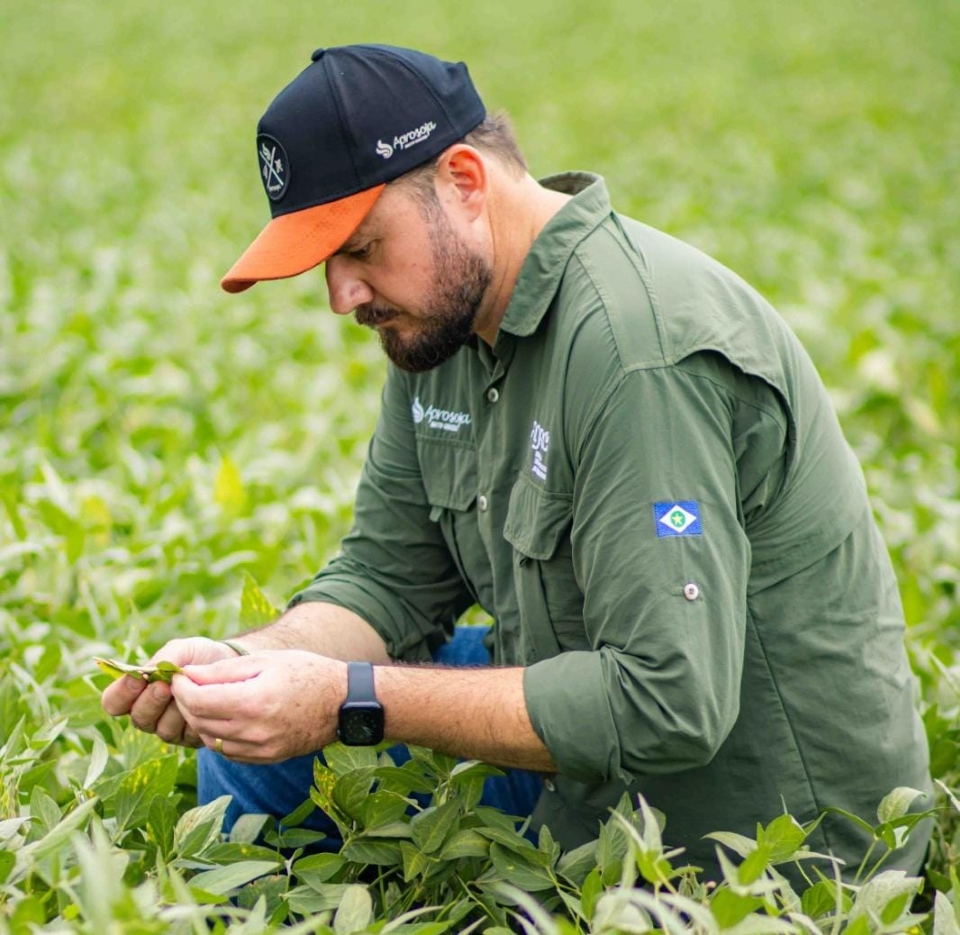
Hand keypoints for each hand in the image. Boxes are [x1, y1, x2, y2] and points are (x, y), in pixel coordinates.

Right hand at [101, 638, 237, 746]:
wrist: (232, 667)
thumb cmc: (199, 657)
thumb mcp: (184, 648)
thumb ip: (165, 656)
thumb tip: (149, 671)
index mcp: (138, 692)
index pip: (113, 702)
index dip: (122, 693)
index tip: (138, 678)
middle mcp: (149, 714)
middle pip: (138, 718)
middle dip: (151, 701)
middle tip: (166, 686)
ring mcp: (169, 728)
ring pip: (162, 729)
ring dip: (176, 710)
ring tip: (191, 692)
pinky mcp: (189, 739)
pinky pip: (186, 736)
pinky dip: (195, 719)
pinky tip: (205, 704)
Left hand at [172, 651, 346, 763]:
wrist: (343, 702)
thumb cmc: (306, 672)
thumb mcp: (266, 661)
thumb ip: (223, 670)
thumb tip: (187, 674)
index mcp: (253, 702)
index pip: (198, 701)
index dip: (181, 688)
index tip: (178, 676)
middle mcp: (254, 731)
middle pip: (200, 722)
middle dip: (187, 703)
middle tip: (188, 686)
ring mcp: (260, 749)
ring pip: (211, 739)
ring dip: (201, 720)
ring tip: (207, 699)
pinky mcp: (266, 758)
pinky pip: (228, 751)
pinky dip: (219, 735)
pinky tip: (226, 717)